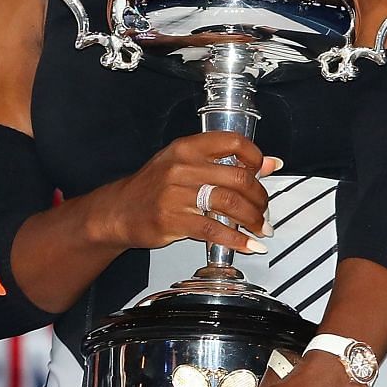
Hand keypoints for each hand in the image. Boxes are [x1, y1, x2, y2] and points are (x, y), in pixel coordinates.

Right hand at [92, 133, 278, 254]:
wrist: (118, 211)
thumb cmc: (152, 187)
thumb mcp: (184, 164)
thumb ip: (224, 162)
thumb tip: (269, 164)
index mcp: (187, 147)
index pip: (233, 142)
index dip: (256, 157)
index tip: (265, 171)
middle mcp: (182, 167)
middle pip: (238, 177)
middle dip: (260, 198)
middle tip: (265, 211)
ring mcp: (176, 194)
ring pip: (229, 203)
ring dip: (253, 219)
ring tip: (260, 228)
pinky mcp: (172, 220)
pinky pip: (214, 230)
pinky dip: (237, 239)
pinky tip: (248, 244)